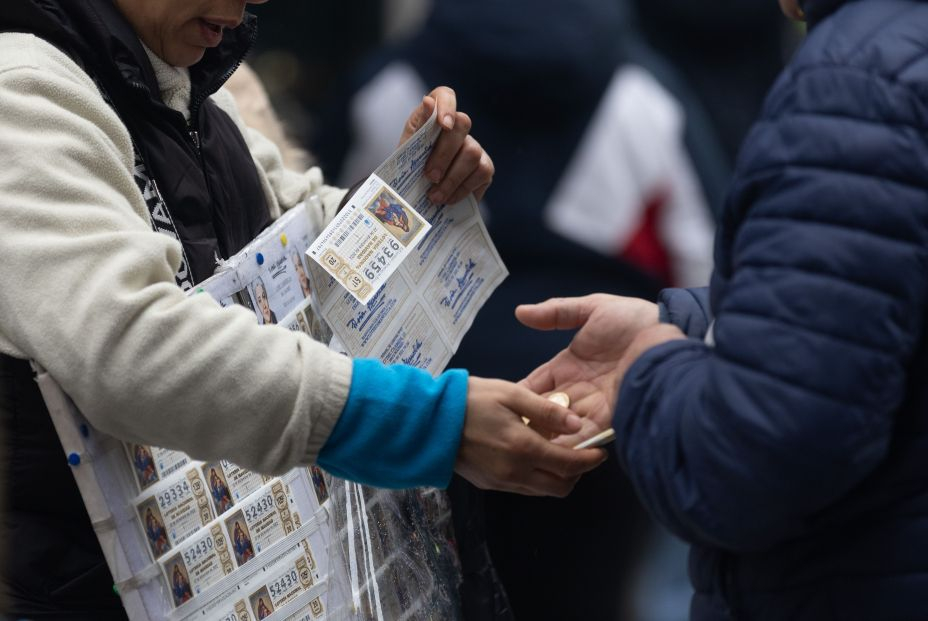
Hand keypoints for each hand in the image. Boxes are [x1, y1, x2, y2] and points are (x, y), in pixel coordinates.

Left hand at [398, 86, 493, 203]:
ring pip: (473, 153)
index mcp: (434, 117)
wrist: (416, 196)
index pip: (445, 96)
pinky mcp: (485, 168)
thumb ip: (417, 127)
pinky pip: (481, 174)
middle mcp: (459, 128)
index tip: (444, 125)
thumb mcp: (407, 149)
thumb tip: (428, 101)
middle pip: (462, 125)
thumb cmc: (411, 168)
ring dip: (452, 178)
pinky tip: (448, 199)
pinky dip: (462, 189)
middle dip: (444, 154)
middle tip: (430, 177)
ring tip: (435, 196)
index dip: (447, 106)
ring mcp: (475, 147)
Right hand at [455, 377, 605, 496]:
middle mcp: (516, 473)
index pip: (569, 465)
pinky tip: (531, 455)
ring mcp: (501, 483)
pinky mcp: (488, 485)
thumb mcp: (510, 393)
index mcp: (524, 449)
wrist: (427, 421)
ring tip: (556, 452)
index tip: (601, 452)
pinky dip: (536, 477)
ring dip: (556, 476)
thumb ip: (546, 411)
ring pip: (542, 490)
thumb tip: (578, 424)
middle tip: (581, 454)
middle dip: (577, 474)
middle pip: (560, 487)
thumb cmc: (469, 400)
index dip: (590, 460)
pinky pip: (523, 488)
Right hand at [517, 295, 659, 443]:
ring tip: (524, 449)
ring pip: (564, 428)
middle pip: (547, 411)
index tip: (498, 407)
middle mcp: (581, 389)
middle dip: (530, 423)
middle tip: (506, 435)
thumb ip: (557, 312)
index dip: (520, 396)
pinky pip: (587, 434)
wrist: (670, 333)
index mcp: (571, 365)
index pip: (537, 385)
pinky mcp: (614, 416)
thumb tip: (520, 312)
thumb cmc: (635, 318)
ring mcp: (596, 405)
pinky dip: (571, 443)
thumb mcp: (592, 308)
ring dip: (548, 436)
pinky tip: (554, 451)